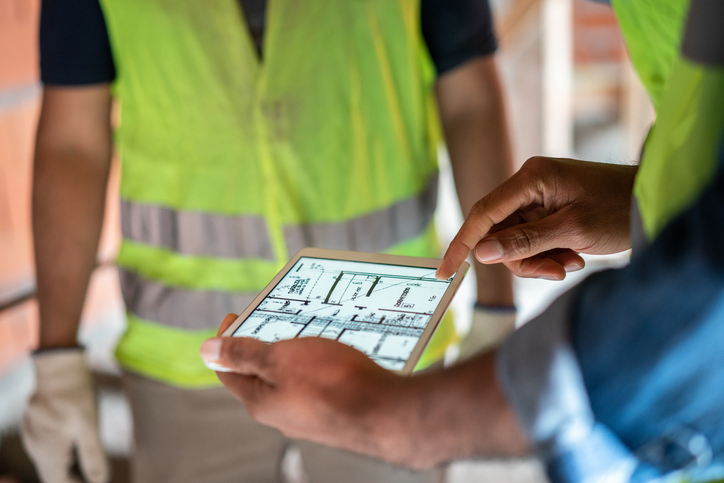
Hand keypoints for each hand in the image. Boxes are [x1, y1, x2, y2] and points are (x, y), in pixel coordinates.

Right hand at [21, 349, 108, 482]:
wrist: (58, 365)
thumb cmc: (75, 395)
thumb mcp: (89, 427)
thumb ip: (93, 457)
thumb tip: (100, 481)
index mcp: (47, 453)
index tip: (96, 479)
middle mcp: (36, 448)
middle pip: (54, 475)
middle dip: (75, 476)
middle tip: (96, 470)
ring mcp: (33, 436)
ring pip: (51, 460)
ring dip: (70, 463)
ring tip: (90, 457)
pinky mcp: (36, 425)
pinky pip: (49, 445)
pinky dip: (64, 449)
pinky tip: (78, 440)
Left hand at [201, 315, 528, 468]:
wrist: (385, 413)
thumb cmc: (333, 383)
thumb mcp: (280, 358)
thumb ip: (243, 354)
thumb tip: (206, 351)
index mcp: (259, 401)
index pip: (228, 370)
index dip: (226, 339)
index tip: (237, 315)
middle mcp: (280, 414)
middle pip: (260, 374)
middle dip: (264, 342)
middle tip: (277, 317)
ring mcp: (307, 416)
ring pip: (290, 378)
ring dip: (293, 352)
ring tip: (308, 329)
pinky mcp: (332, 414)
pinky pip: (315, 384)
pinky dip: (316, 365)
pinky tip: (333, 351)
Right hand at [437, 157, 636, 280]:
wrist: (653, 201)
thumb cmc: (620, 209)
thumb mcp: (572, 231)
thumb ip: (525, 242)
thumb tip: (482, 253)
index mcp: (531, 179)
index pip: (483, 214)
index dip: (461, 244)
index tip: (445, 272)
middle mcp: (528, 185)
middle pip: (499, 233)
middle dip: (522, 259)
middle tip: (555, 272)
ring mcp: (538, 198)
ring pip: (516, 241)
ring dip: (540, 259)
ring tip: (572, 263)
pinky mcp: (547, 211)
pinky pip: (532, 240)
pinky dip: (548, 254)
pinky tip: (574, 256)